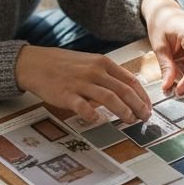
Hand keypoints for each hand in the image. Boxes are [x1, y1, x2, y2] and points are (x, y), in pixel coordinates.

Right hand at [14, 45, 150, 123]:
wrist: (35, 63)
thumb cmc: (64, 65)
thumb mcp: (90, 63)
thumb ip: (107, 76)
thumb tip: (127, 93)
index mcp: (103, 63)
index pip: (131, 80)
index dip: (142, 96)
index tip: (148, 107)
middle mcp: (95, 72)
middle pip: (124, 90)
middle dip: (138, 106)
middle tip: (144, 118)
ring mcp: (81, 83)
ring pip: (109, 98)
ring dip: (123, 111)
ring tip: (130, 121)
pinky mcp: (66, 94)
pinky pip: (83, 107)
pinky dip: (93, 115)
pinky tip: (98, 121)